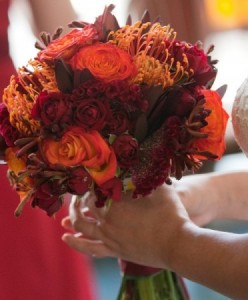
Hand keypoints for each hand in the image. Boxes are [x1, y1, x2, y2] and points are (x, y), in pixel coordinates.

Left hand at [61, 185, 190, 268]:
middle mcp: (107, 220)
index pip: (94, 189)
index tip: (90, 174)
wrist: (178, 245)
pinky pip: (89, 248)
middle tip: (82, 189)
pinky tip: (66, 237)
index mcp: (116, 203)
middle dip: (80, 196)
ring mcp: (109, 238)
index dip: (90, 181)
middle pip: (84, 205)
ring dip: (73, 215)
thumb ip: (145, 175)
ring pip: (81, 226)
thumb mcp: (159, 187)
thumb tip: (136, 161)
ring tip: (71, 209)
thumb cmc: (171, 214)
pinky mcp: (114, 251)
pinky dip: (75, 243)